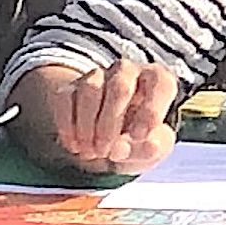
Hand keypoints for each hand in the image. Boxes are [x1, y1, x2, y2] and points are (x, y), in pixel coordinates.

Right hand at [17, 58, 179, 174]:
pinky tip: (74, 145)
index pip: (159, 83)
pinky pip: (65, 98)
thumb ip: (146, 149)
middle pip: (120, 87)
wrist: (112, 138)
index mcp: (158, 81)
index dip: (151, 110)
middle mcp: (128, 72)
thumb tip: (122, 149)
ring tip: (90, 153)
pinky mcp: (72, 87)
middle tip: (106, 152)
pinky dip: (67, 124)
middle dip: (111, 123)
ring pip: (90, 90)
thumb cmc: (141, 137)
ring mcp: (99, 76)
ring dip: (87, 125)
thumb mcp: (154, 147)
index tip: (140, 137)